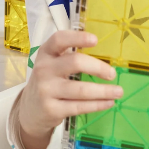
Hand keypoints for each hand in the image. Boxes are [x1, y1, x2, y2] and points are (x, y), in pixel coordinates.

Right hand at [17, 30, 121, 148]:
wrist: (30, 110)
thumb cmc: (48, 82)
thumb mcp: (51, 65)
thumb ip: (69, 57)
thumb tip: (104, 59)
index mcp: (45, 54)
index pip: (59, 39)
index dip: (77, 38)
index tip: (95, 40)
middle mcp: (43, 69)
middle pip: (75, 62)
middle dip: (98, 67)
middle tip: (112, 74)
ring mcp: (46, 90)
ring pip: (81, 90)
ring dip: (104, 91)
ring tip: (118, 92)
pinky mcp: (52, 109)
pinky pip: (80, 107)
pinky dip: (98, 105)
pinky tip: (108, 102)